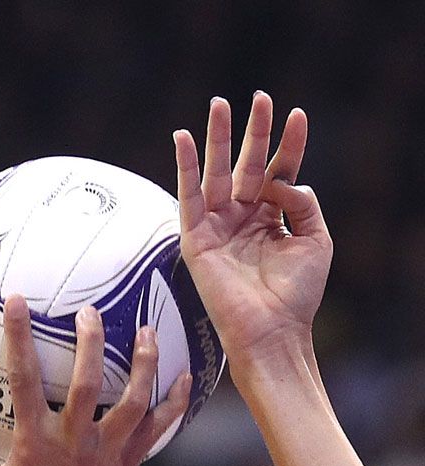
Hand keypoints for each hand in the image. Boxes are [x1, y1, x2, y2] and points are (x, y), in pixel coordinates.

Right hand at [0, 299, 188, 465]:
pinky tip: (186, 377)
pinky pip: (157, 430)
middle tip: (89, 309)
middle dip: (90, 338)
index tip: (17, 299)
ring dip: (142, 361)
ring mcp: (105, 457)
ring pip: (133, 399)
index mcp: (33, 444)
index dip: (19, 335)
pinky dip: (174, 403)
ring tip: (146, 330)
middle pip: (89, 379)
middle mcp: (73, 444)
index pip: (24, 378)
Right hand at [175, 94, 332, 374]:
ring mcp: (219, 228)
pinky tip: (185, 139)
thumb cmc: (296, 295)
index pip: (279, 171)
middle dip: (253, 131)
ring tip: (220, 104)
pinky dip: (186, 168)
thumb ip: (302, 200)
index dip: (289, 144)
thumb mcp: (316, 239)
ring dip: (217, 139)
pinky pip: (189, 198)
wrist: (272, 332)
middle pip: (247, 165)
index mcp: (271, 220)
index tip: (297, 114)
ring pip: (217, 174)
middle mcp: (243, 220)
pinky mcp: (197, 241)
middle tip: (259, 97)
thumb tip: (279, 179)